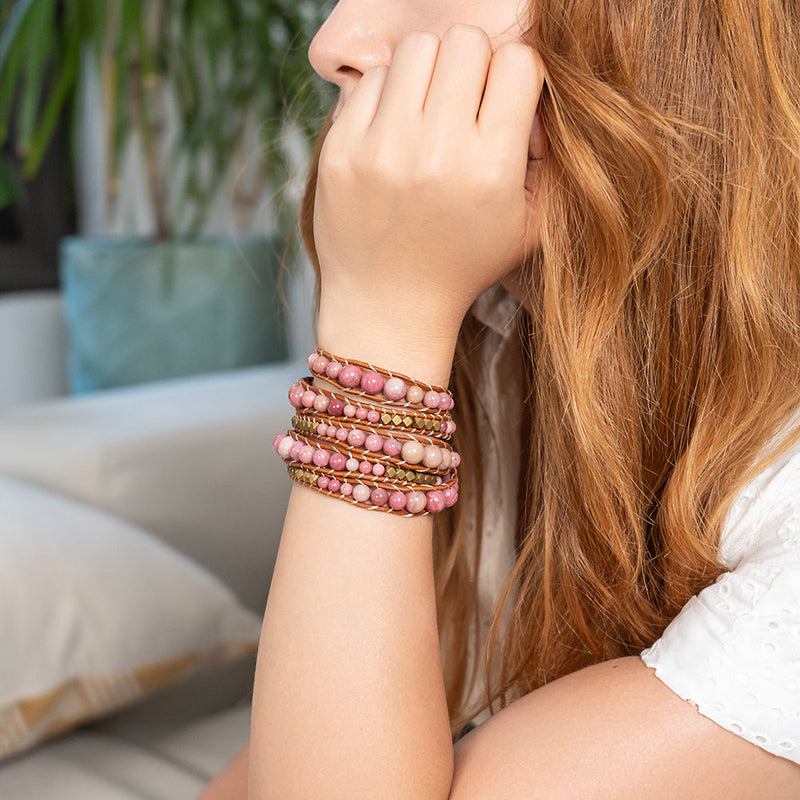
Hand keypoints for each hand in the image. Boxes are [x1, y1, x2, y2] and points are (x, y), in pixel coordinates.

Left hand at [314, 23, 545, 342]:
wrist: (389, 308)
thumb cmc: (464, 265)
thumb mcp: (529, 226)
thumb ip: (551, 158)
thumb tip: (534, 96)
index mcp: (490, 169)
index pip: (518, 61)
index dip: (516, 76)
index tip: (503, 103)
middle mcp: (436, 152)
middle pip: (465, 41)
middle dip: (473, 65)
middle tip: (464, 102)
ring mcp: (382, 149)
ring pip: (417, 49)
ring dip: (429, 73)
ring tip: (427, 113)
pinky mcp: (341, 151)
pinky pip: (371, 80)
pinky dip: (388, 96)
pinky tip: (394, 132)